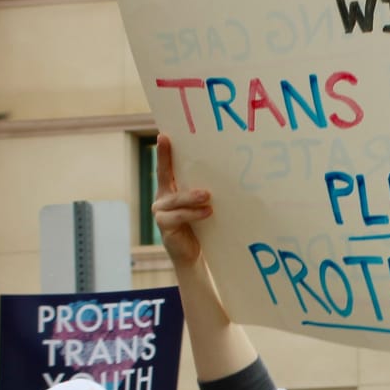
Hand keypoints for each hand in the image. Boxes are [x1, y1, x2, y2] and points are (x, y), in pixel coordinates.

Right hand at [150, 136, 212, 269]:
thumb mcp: (201, 205)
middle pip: (166, 177)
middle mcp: (162, 198)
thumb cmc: (200, 226)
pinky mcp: (165, 226)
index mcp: (170, 189)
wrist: (194, 254)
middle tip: (175, 148)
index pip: (166, 167)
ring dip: (191, 196)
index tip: (164, 136)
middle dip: (169, 161)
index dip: (164, 152)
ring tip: (207, 196)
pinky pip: (179, 216)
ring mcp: (161, 213)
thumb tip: (227, 173)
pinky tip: (208, 211)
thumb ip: (203, 192)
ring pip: (175, 199)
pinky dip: (193, 214)